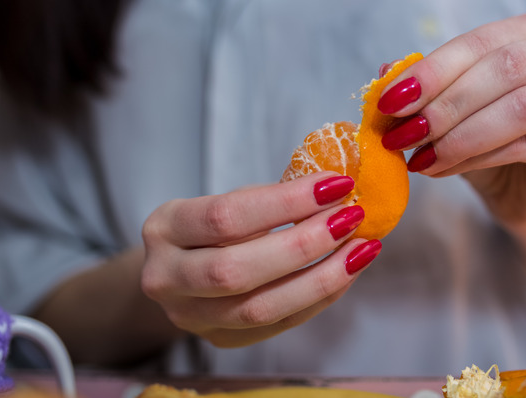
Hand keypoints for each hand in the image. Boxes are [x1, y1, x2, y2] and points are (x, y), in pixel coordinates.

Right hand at [140, 172, 381, 347]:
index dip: (285, 202)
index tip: (335, 184)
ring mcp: (190, 316)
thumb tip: (337, 189)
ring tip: (361, 248)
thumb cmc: (212, 227)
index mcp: (164, 228)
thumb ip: (272, 199)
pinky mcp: (219, 340)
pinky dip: (320, 298)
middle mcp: (166, 277)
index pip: (225, 217)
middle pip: (236, 271)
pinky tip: (347, 272)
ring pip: (259, 309)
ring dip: (320, 278)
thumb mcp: (227, 200)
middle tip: (350, 218)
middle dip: (303, 244)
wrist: (180, 270)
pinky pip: (278, 325)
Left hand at [379, 11, 525, 229]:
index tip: (389, 101)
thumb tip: (385, 73)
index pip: (476, 42)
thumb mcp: (449, 110)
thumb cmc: (487, 141)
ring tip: (420, 156)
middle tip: (403, 134)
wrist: (523, 192)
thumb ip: (424, 89)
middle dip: (444, 104)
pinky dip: (475, 158)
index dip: (430, 72)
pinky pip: (525, 144)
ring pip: (519, 108)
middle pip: (502, 68)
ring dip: (459, 135)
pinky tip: (442, 169)